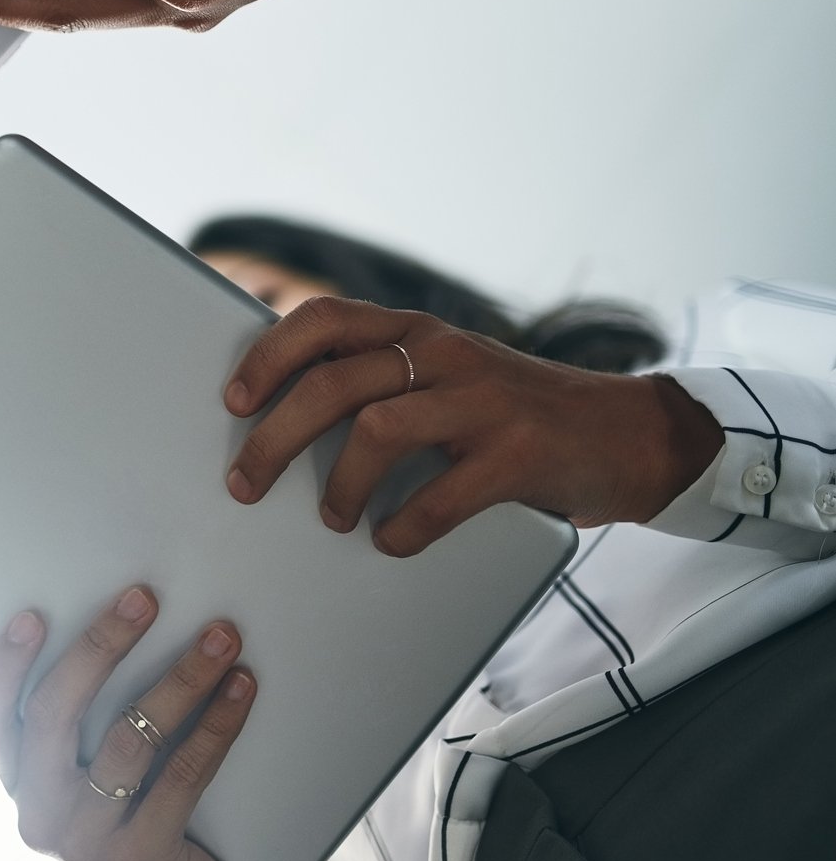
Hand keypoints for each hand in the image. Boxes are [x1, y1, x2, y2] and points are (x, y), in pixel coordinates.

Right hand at [0, 589, 300, 860]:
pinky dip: (216, 724)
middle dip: (99, 647)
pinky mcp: (141, 859)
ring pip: (126, 741)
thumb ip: (80, 725)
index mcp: (20, 786)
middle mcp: (40, 817)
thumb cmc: (137, 816)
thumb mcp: (88, 778)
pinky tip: (239, 689)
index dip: (0, 669)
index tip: (32, 617)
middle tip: (142, 600)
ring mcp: (86, 843)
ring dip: (178, 679)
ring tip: (217, 640)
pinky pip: (182, 775)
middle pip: (53, 717)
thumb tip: (118, 622)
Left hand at [223, 296, 722, 556]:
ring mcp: (484, 400)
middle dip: (275, 437)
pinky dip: (403, 528)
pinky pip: (440, 496)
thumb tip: (283, 412)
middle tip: (245, 483)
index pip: (325, 319)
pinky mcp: (520, 453)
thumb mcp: (445, 375)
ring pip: (378, 429)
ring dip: (338, 484)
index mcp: (417, 330)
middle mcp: (445, 353)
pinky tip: (391, 541)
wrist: (627, 434)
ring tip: (330, 518)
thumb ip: (381, 379)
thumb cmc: (512, 411)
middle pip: (333, 383)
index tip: (233, 400)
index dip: (269, 355)